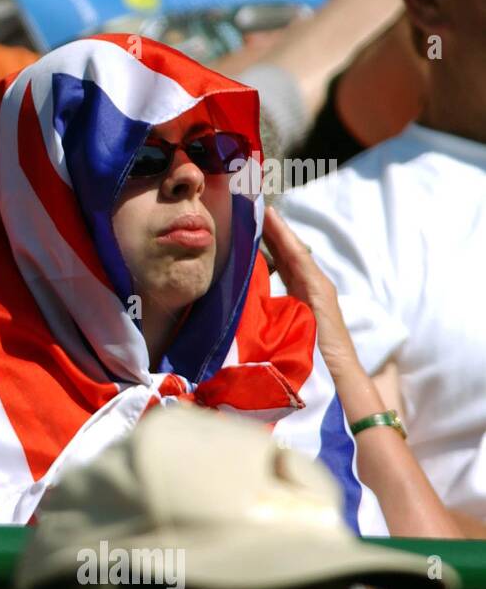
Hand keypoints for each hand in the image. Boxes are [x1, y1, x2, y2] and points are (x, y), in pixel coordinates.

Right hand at [261, 206, 358, 376]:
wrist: (338, 379)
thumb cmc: (328, 348)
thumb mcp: (316, 309)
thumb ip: (305, 279)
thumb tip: (288, 252)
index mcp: (315, 284)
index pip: (294, 250)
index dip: (279, 230)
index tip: (263, 209)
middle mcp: (311, 286)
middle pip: (289, 252)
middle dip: (273, 231)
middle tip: (252, 210)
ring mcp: (304, 298)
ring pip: (285, 264)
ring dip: (270, 245)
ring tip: (250, 229)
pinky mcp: (297, 310)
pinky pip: (282, 280)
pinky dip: (270, 265)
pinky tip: (256, 261)